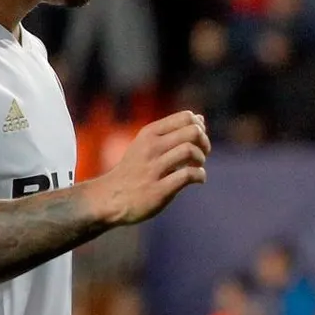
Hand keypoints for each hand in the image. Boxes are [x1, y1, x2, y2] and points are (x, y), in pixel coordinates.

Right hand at [89, 111, 210, 224]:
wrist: (110, 198)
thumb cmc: (134, 170)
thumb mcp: (147, 144)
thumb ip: (173, 132)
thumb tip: (200, 119)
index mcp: (149, 133)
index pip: (185, 117)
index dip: (199, 127)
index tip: (198, 140)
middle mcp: (151, 147)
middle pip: (192, 132)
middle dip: (204, 142)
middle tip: (202, 153)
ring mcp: (154, 168)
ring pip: (190, 151)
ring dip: (201, 159)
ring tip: (197, 166)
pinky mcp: (159, 189)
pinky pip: (187, 175)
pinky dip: (200, 176)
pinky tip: (198, 179)